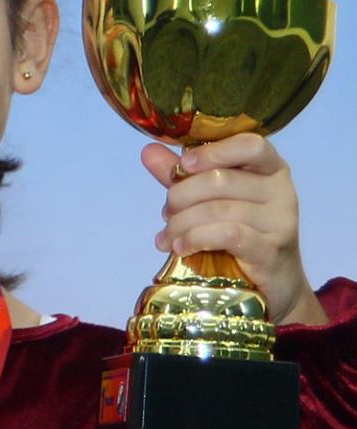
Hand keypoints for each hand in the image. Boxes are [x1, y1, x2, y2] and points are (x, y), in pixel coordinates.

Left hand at [142, 135, 325, 326]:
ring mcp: (281, 221)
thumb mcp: (209, 199)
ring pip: (218, 210)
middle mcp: (281, 190)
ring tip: (167, 237)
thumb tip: (147, 150)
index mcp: (270, 169)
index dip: (213, 152)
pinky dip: (195, 238)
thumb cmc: (240, 233)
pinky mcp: (272, 250)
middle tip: (167, 214)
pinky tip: (179, 248)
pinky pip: (227, 235)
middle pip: (220, 180)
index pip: (251, 144)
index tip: (184, 165)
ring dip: (181, 223)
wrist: (271, 283)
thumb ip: (182, 175)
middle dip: (180, 196)